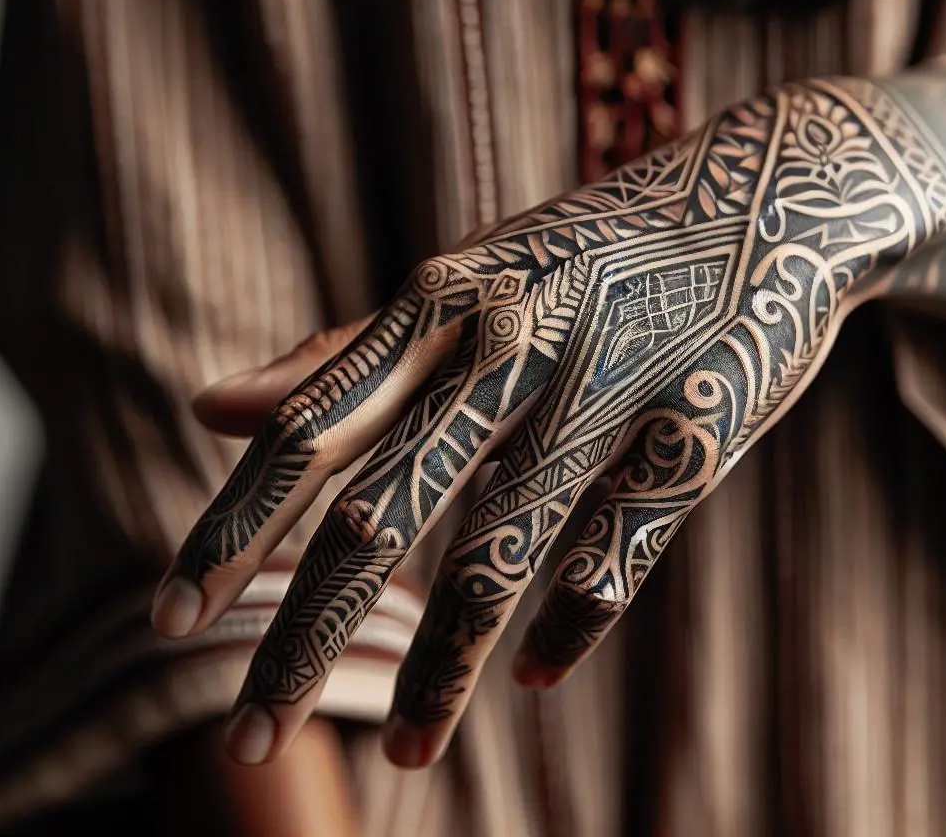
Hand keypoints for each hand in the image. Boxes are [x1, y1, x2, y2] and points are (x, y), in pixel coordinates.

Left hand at [151, 72, 945, 767]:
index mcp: (440, 301)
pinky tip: (536, 677)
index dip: (234, 530)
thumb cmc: (590, 250)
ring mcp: (606, 392)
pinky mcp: (697, 436)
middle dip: (303, 637)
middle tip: (244, 739)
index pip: (309, 431)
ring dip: (438, 672)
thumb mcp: (463, 277)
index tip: (168, 622)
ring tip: (402, 754)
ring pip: (497, 558)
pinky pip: (616, 559)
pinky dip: (571, 626)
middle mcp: (510, 344)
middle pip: (379, 514)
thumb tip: (205, 406)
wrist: (776, 192)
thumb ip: (340, 354)